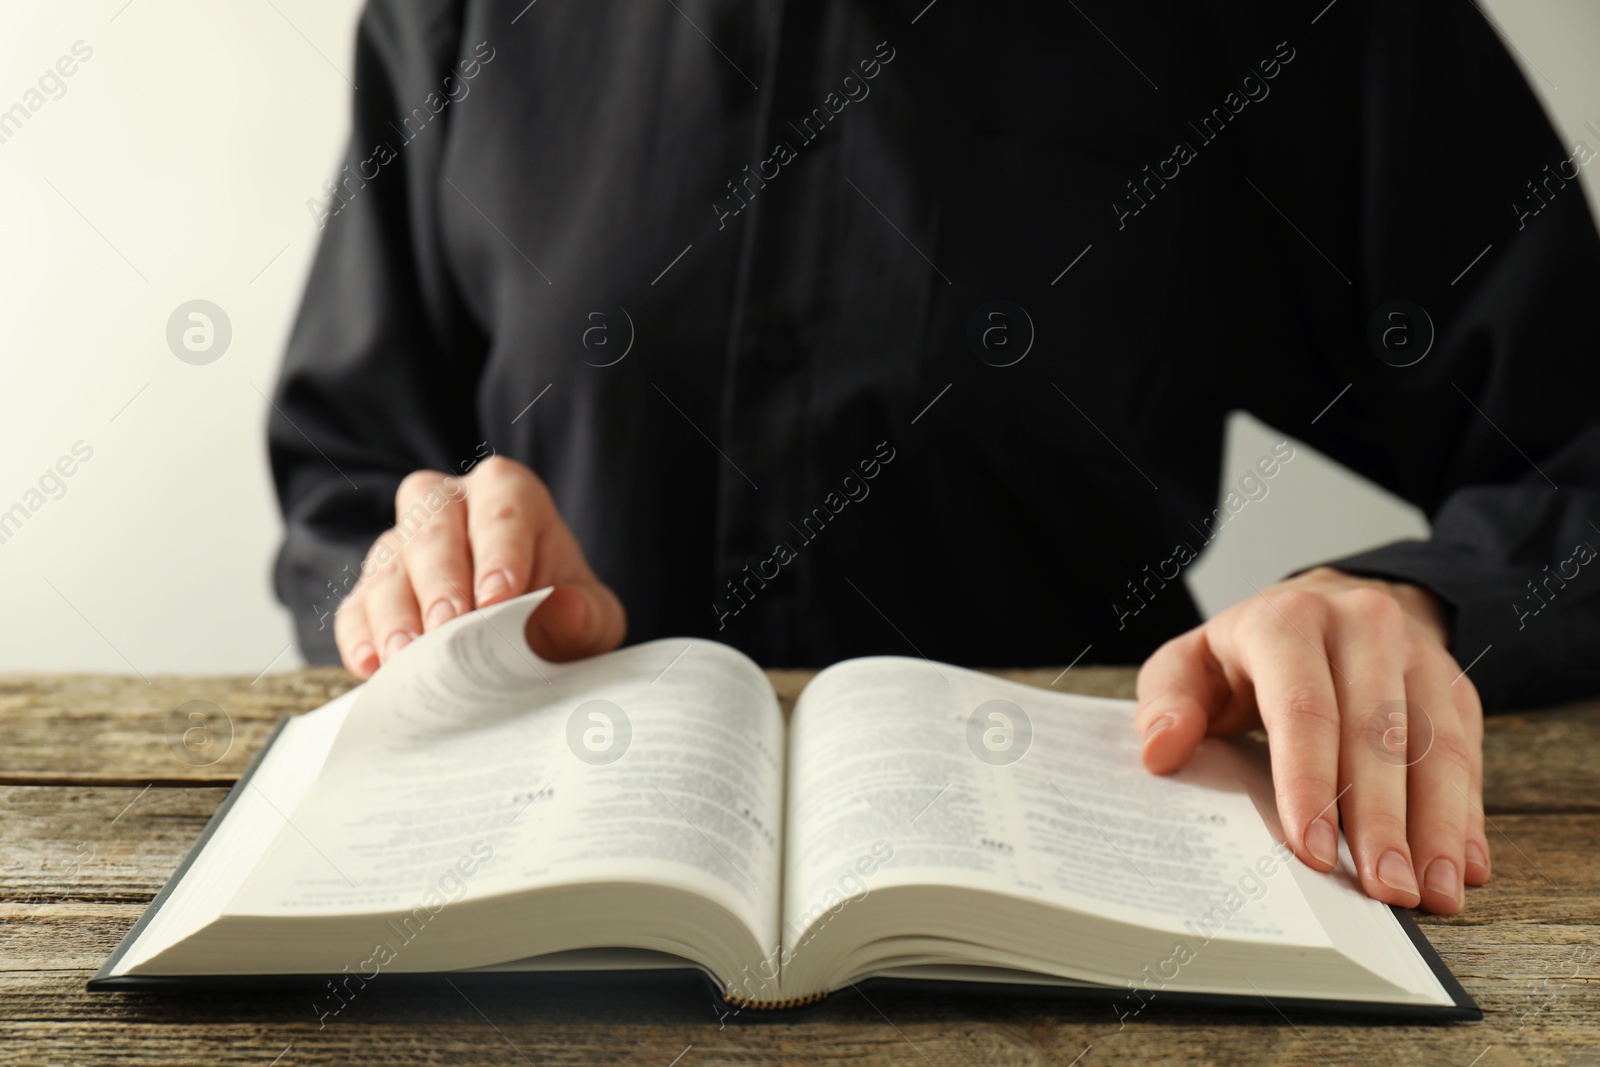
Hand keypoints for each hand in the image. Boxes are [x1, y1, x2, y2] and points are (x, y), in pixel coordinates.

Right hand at [333, 456, 625, 676]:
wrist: (533, 641)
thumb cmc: (562, 613)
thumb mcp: (591, 616)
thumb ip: (583, 613)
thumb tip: (562, 608)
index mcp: (508, 493)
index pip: (501, 508)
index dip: (500, 551)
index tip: (501, 598)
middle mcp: (447, 506)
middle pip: (431, 528)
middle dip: (441, 581)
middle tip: (450, 628)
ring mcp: (401, 547)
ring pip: (387, 567)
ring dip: (396, 615)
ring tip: (408, 658)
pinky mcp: (371, 592)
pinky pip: (355, 608)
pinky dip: (360, 638)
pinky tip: (372, 666)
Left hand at [1134, 566, 1487, 913]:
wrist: (1325, 604)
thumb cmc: (1246, 653)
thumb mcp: (1189, 662)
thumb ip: (1166, 702)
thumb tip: (1161, 752)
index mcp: (1287, 620)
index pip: (1303, 707)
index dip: (1310, 783)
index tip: (1314, 851)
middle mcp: (1361, 626)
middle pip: (1376, 732)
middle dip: (1381, 820)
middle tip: (1383, 892)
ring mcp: (1416, 654)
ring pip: (1435, 745)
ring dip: (1436, 827)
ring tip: (1431, 894)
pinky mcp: (1453, 685)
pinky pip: (1469, 753)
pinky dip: (1466, 814)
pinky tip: (1463, 867)